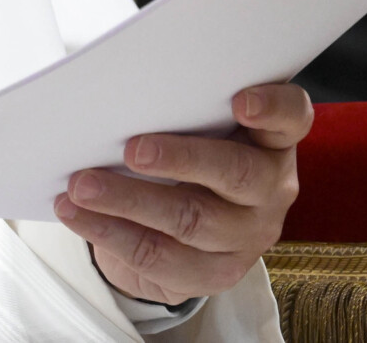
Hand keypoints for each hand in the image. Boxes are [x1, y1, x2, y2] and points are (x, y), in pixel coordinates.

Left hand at [53, 83, 311, 307]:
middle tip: (131, 148)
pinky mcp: (215, 273)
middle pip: (237, 173)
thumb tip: (115, 93)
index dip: (272, 108)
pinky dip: (109, 233)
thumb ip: (176, 111)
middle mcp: (270, 189)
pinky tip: (75, 214)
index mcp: (270, 141)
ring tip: (81, 185)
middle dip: (181, 159)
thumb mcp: (191, 129)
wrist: (180, 232)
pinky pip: (159, 257)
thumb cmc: (184, 157)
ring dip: (128, 200)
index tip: (241, 101)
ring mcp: (247, 235)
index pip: (290, 118)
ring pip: (191, 220)